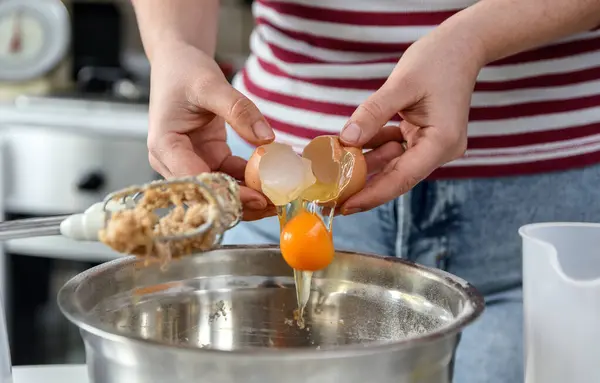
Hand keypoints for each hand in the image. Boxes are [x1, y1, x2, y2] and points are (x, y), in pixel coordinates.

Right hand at [147, 41, 276, 219]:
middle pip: (207, 193)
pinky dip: (250, 181)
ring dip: (248, 196)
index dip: (226, 193)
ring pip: (220, 190)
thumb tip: (266, 139)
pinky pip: (230, 176)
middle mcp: (173, 161)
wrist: (178, 63)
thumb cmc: (184, 71)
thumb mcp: (211, 85)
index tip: (257, 198)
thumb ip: (239, 110)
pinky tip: (272, 183)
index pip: (195, 180)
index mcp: (165, 146)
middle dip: (240, 202)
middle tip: (274, 205)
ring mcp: (191, 161)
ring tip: (277, 200)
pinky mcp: (207, 158)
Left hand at [339, 27, 484, 213]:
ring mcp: (432, 144)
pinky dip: (372, 147)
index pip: (402, 178)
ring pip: (392, 164)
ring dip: (364, 165)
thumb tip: (346, 139)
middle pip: (396, 176)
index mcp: (442, 142)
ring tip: (332, 172)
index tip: (345, 206)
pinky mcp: (423, 136)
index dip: (372, 194)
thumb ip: (374, 113)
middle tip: (331, 199)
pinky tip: (348, 146)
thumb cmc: (438, 59)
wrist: (461, 45)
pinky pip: (394, 149)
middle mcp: (440, 150)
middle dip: (363, 185)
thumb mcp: (402, 84)